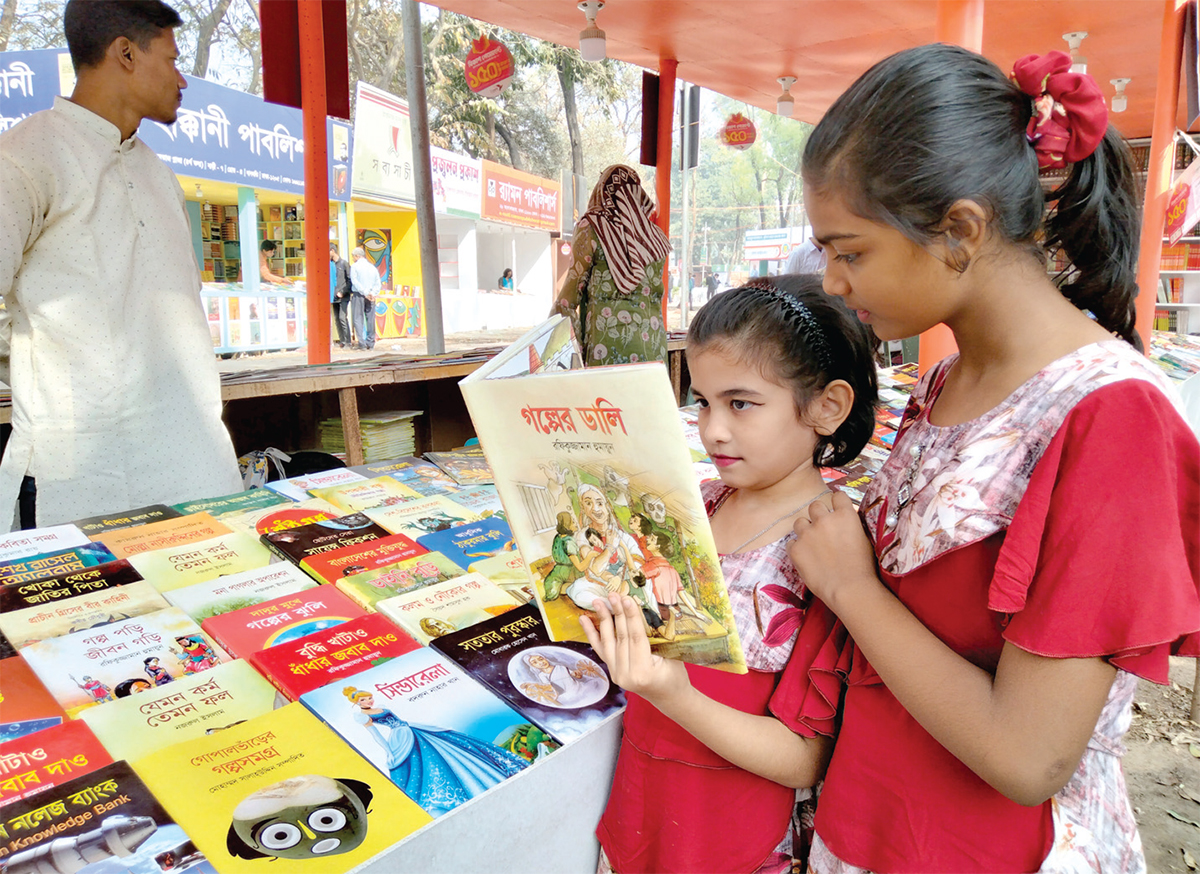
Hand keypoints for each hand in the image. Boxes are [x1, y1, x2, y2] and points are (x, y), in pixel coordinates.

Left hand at [580, 594, 687, 702]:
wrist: (669, 697)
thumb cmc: (675, 676)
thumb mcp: (672, 655)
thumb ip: (659, 636)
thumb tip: (647, 608)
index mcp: (643, 672)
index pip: (635, 638)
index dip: (631, 617)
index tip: (627, 599)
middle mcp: (625, 675)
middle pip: (620, 638)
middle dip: (616, 614)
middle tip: (612, 595)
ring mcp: (616, 674)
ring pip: (608, 642)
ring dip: (603, 620)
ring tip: (598, 602)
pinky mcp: (612, 671)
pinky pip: (601, 650)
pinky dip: (592, 634)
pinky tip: (584, 620)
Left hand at [787, 490, 880, 609]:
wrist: (850, 589)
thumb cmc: (863, 568)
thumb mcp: (864, 539)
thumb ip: (851, 525)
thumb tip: (845, 520)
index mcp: (845, 515)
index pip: (837, 495)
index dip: (836, 503)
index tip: (835, 511)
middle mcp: (824, 520)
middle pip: (815, 506)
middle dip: (818, 516)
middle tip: (823, 530)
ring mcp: (807, 534)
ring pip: (800, 522)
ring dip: (805, 530)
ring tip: (813, 546)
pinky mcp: (795, 549)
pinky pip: (791, 543)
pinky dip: (797, 549)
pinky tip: (807, 559)